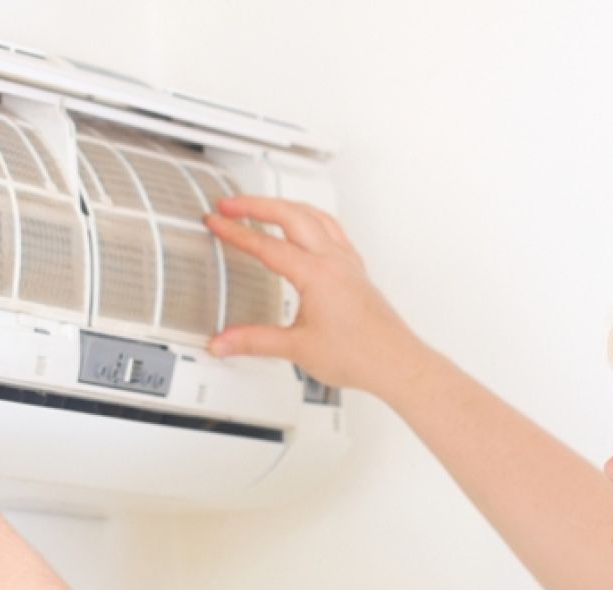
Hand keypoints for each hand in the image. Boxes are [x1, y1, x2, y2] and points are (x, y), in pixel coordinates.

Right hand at [204, 196, 425, 396]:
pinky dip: (312, 219)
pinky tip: (307, 227)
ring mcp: (348, 263)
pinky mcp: (356, 270)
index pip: (267, 245)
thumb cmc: (360, 355)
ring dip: (286, 205)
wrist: (396, 363)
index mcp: (316, 274)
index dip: (236, 232)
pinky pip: (333, 230)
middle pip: (291, 215)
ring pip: (315, 216)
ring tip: (264, 205)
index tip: (217, 222)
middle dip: (257, 205)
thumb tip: (224, 342)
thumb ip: (254, 342)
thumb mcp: (297, 349)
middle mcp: (334, 261)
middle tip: (232, 204)